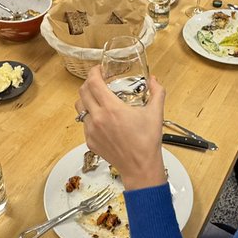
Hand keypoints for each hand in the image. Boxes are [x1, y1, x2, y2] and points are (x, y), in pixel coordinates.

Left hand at [76, 69, 166, 190]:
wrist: (140, 167)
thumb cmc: (147, 142)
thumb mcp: (156, 113)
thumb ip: (157, 92)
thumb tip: (154, 79)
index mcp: (112, 108)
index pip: (93, 82)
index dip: (94, 72)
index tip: (99, 70)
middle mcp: (98, 118)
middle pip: (83, 92)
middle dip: (89, 83)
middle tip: (99, 82)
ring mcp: (91, 130)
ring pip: (80, 107)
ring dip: (86, 99)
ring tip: (97, 99)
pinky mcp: (90, 141)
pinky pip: (84, 123)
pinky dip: (90, 116)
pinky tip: (102, 118)